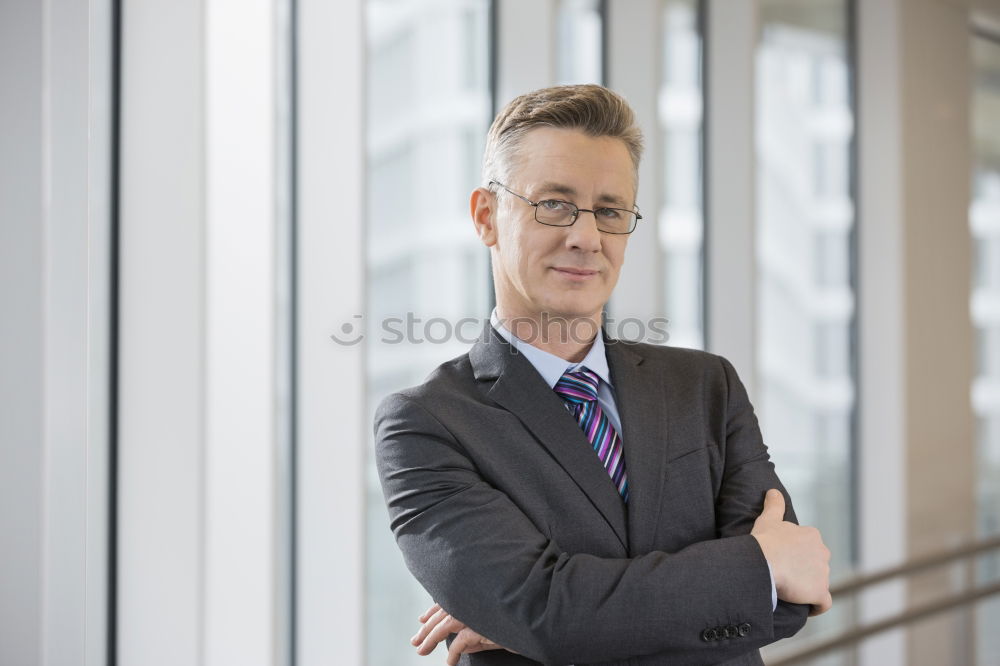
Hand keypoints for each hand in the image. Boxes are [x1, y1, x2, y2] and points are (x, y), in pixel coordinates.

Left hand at [411, 603, 510, 664]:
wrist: (538, 620)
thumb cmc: (520, 620)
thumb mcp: (494, 629)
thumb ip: (477, 634)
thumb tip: (462, 646)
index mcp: (475, 594)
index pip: (448, 601)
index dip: (434, 610)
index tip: (422, 618)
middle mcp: (474, 599)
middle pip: (443, 613)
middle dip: (427, 628)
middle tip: (416, 641)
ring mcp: (476, 611)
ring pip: (445, 624)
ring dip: (430, 638)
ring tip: (421, 650)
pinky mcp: (481, 625)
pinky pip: (459, 641)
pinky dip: (452, 652)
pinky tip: (449, 662)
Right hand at [751, 489, 831, 615]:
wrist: (764, 562)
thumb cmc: (764, 540)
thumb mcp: (768, 519)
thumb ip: (774, 504)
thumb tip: (773, 491)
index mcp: (812, 536)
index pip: (809, 548)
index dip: (797, 555)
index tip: (783, 560)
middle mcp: (823, 553)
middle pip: (817, 565)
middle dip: (805, 571)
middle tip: (784, 575)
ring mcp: (823, 574)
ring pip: (819, 583)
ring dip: (808, 587)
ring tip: (789, 591)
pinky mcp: (820, 592)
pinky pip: (823, 603)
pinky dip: (817, 606)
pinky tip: (805, 607)